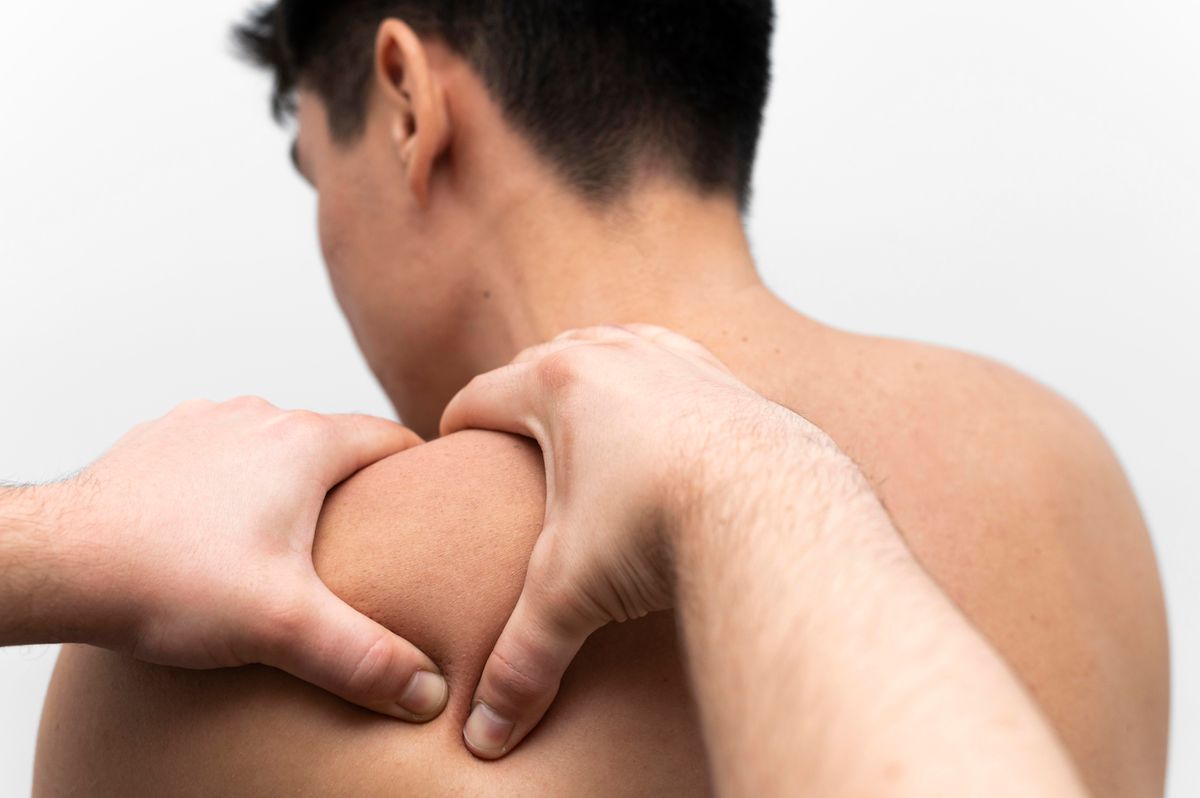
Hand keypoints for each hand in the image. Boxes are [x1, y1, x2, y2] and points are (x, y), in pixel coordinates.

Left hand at [57, 397, 448, 721]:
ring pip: (274, 446)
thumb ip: (365, 658)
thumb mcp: (284, 627)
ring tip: (289, 541)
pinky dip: (234, 483)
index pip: (390, 437)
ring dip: (291, 482)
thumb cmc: (167, 580)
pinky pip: (221, 454)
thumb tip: (426, 690)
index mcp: (304, 444)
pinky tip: (221, 532)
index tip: (430, 499)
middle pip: (334, 442)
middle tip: (367, 538)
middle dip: (355, 484)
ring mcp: (206, 423)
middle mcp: (259, 418)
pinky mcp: (162, 440)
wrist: (56, 562)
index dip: (420, 468)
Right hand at [440, 324, 828, 757]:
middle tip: (506, 442)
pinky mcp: (723, 377)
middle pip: (539, 362)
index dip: (455, 428)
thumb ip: (523, 659)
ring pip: (608, 347)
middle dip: (517, 398)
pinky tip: (654, 406)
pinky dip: (650, 376)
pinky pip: (670, 359)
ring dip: (584, 374)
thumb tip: (486, 736)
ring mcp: (673, 359)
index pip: (479, 398)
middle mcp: (614, 354)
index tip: (450, 452)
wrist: (775, 511)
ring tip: (573, 416)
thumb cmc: (663, 530)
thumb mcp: (573, 594)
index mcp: (557, 383)